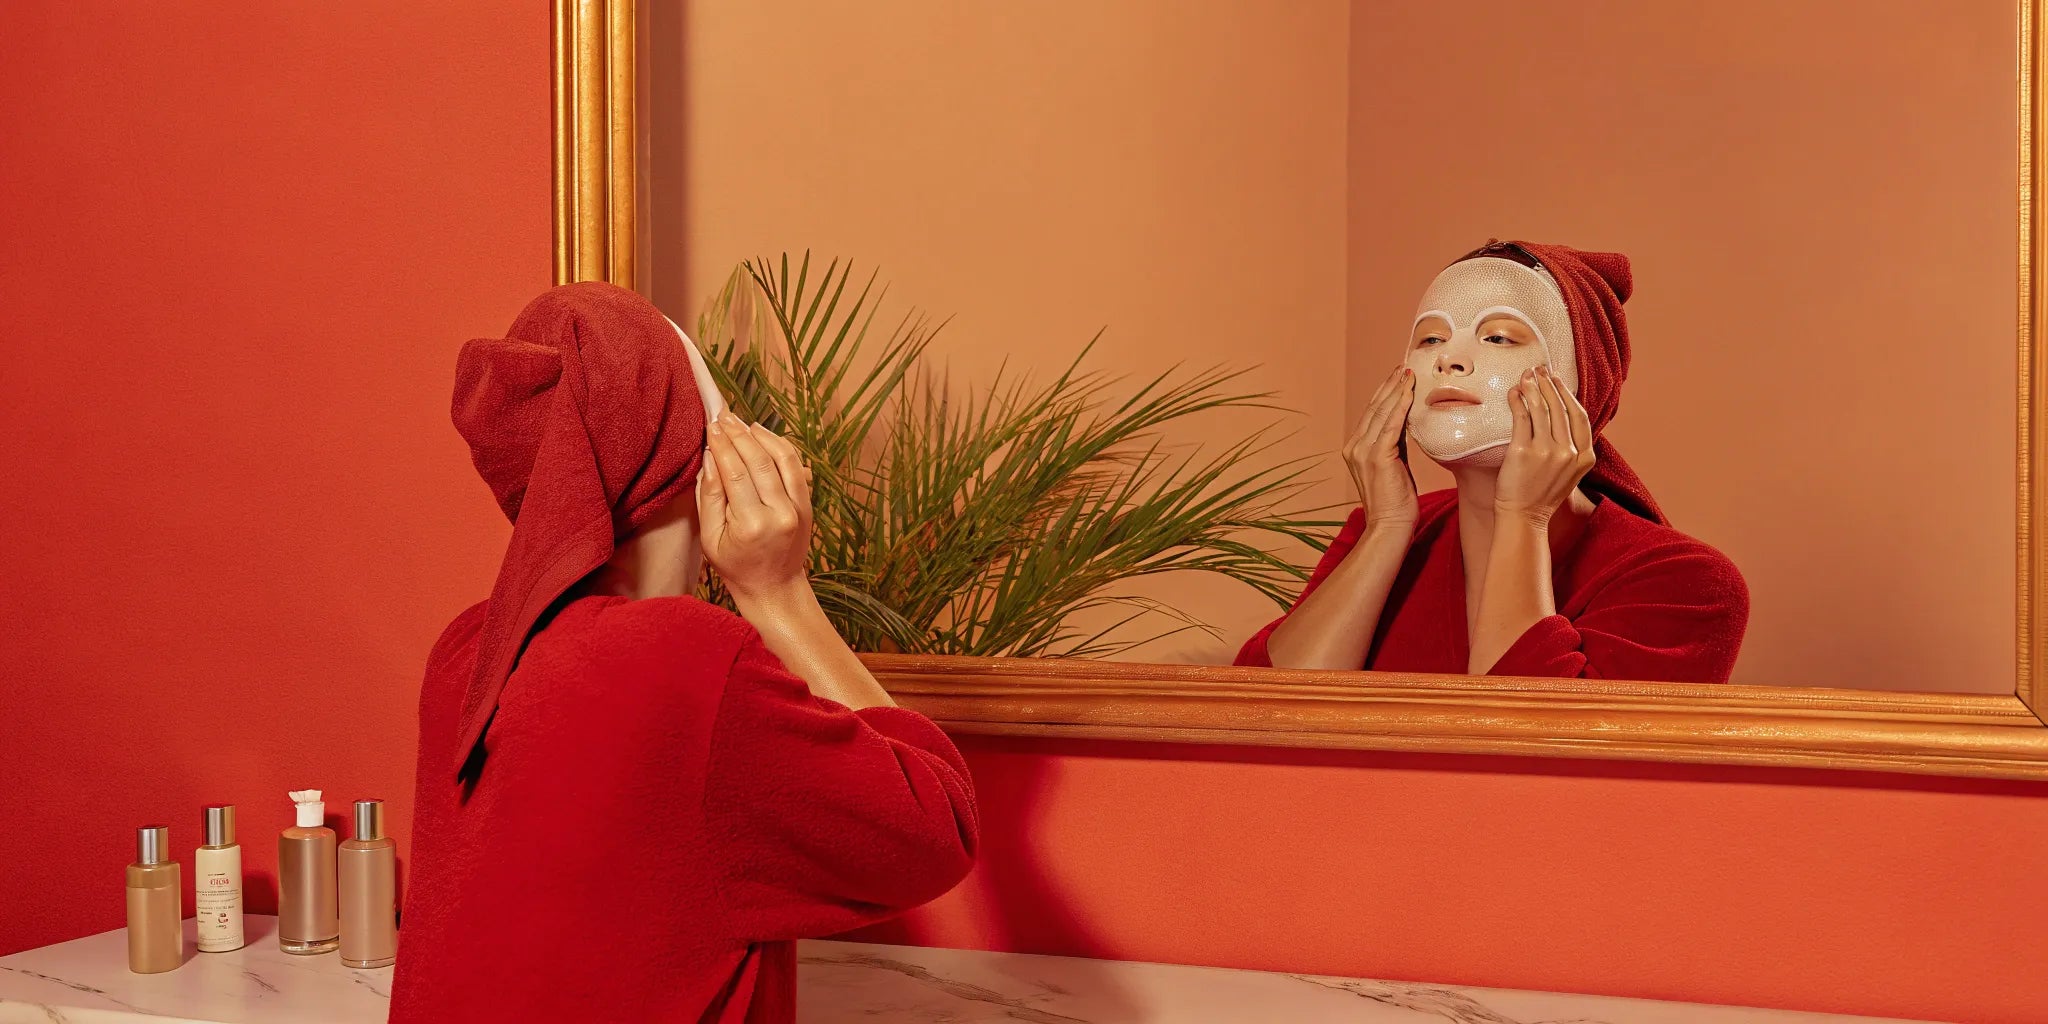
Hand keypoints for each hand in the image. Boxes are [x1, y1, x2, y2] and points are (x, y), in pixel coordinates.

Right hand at [697, 413, 814, 600]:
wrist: (774, 587)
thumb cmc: (736, 565)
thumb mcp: (710, 537)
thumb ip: (709, 497)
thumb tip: (709, 458)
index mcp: (751, 524)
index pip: (735, 472)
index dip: (722, 446)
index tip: (710, 427)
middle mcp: (780, 513)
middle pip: (759, 461)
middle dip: (739, 435)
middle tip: (723, 418)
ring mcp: (799, 508)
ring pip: (782, 459)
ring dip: (762, 436)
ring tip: (742, 423)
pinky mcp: (808, 505)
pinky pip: (796, 467)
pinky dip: (781, 447)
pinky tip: (764, 436)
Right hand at [1345, 366, 1418, 530]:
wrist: (1389, 527)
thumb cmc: (1395, 502)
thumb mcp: (1393, 466)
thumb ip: (1394, 444)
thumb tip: (1405, 422)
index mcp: (1355, 449)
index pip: (1371, 413)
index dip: (1385, 392)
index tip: (1398, 375)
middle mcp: (1354, 447)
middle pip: (1374, 407)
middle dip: (1390, 384)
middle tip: (1404, 365)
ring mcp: (1363, 452)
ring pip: (1382, 412)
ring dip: (1397, 389)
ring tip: (1409, 372)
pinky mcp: (1377, 457)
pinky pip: (1391, 425)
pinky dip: (1401, 406)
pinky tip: (1410, 392)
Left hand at [1495, 366, 1594, 525]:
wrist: (1523, 518)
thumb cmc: (1541, 495)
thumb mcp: (1569, 472)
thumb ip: (1572, 448)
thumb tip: (1563, 416)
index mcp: (1585, 457)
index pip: (1579, 416)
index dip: (1568, 394)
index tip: (1557, 380)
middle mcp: (1569, 452)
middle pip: (1560, 408)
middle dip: (1549, 384)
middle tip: (1539, 370)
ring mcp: (1547, 452)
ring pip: (1541, 408)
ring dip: (1533, 387)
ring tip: (1525, 376)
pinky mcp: (1524, 452)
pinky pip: (1522, 417)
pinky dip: (1517, 400)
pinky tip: (1514, 392)